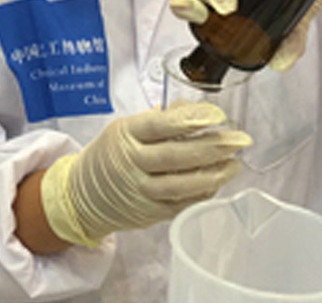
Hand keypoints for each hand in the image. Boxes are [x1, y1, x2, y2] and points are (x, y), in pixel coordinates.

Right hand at [40, 101, 250, 246]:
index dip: (190, 120)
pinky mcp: (149, 212)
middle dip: (212, 147)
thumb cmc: (110, 154)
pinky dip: (203, 192)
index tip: (217, 116)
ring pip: (181, 185)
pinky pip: (182, 203)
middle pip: (175, 156)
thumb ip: (160, 118)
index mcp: (125, 135)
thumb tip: (196, 108)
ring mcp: (141, 191)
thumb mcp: (126, 127)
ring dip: (213, 174)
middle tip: (239, 140)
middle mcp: (132, 164)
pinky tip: (217, 181)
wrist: (82, 195)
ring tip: (235, 164)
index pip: (159, 126)